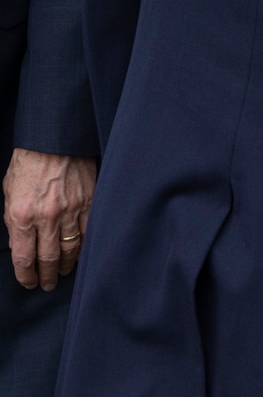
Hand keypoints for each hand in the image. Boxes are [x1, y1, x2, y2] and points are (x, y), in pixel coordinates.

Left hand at [4, 149, 96, 291]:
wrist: (54, 140)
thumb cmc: (26, 165)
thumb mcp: (9, 195)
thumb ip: (15, 221)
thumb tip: (22, 244)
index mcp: (21, 216)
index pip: (23, 258)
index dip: (25, 276)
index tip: (28, 283)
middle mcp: (46, 217)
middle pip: (47, 259)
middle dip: (46, 276)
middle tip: (47, 285)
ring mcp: (71, 209)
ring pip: (70, 249)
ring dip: (66, 265)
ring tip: (63, 273)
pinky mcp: (89, 201)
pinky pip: (88, 231)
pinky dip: (84, 246)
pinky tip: (80, 253)